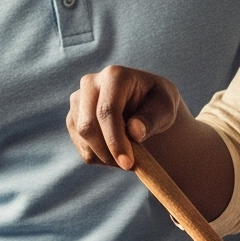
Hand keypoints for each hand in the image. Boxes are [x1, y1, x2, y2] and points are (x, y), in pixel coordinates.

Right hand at [66, 66, 183, 169]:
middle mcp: (89, 83)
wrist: (145, 106)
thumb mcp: (166, 108)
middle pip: (88, 127)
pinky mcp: (73, 119)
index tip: (128, 163)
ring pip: (83, 140)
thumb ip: (153, 118)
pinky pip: (83, 149)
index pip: (107, 111)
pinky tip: (118, 150)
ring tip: (130, 153)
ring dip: (107, 156)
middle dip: (108, 152)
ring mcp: (77, 102)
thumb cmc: (157, 104)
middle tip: (129, 165)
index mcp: (114, 75)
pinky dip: (101, 157)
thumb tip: (134, 131)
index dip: (115, 140)